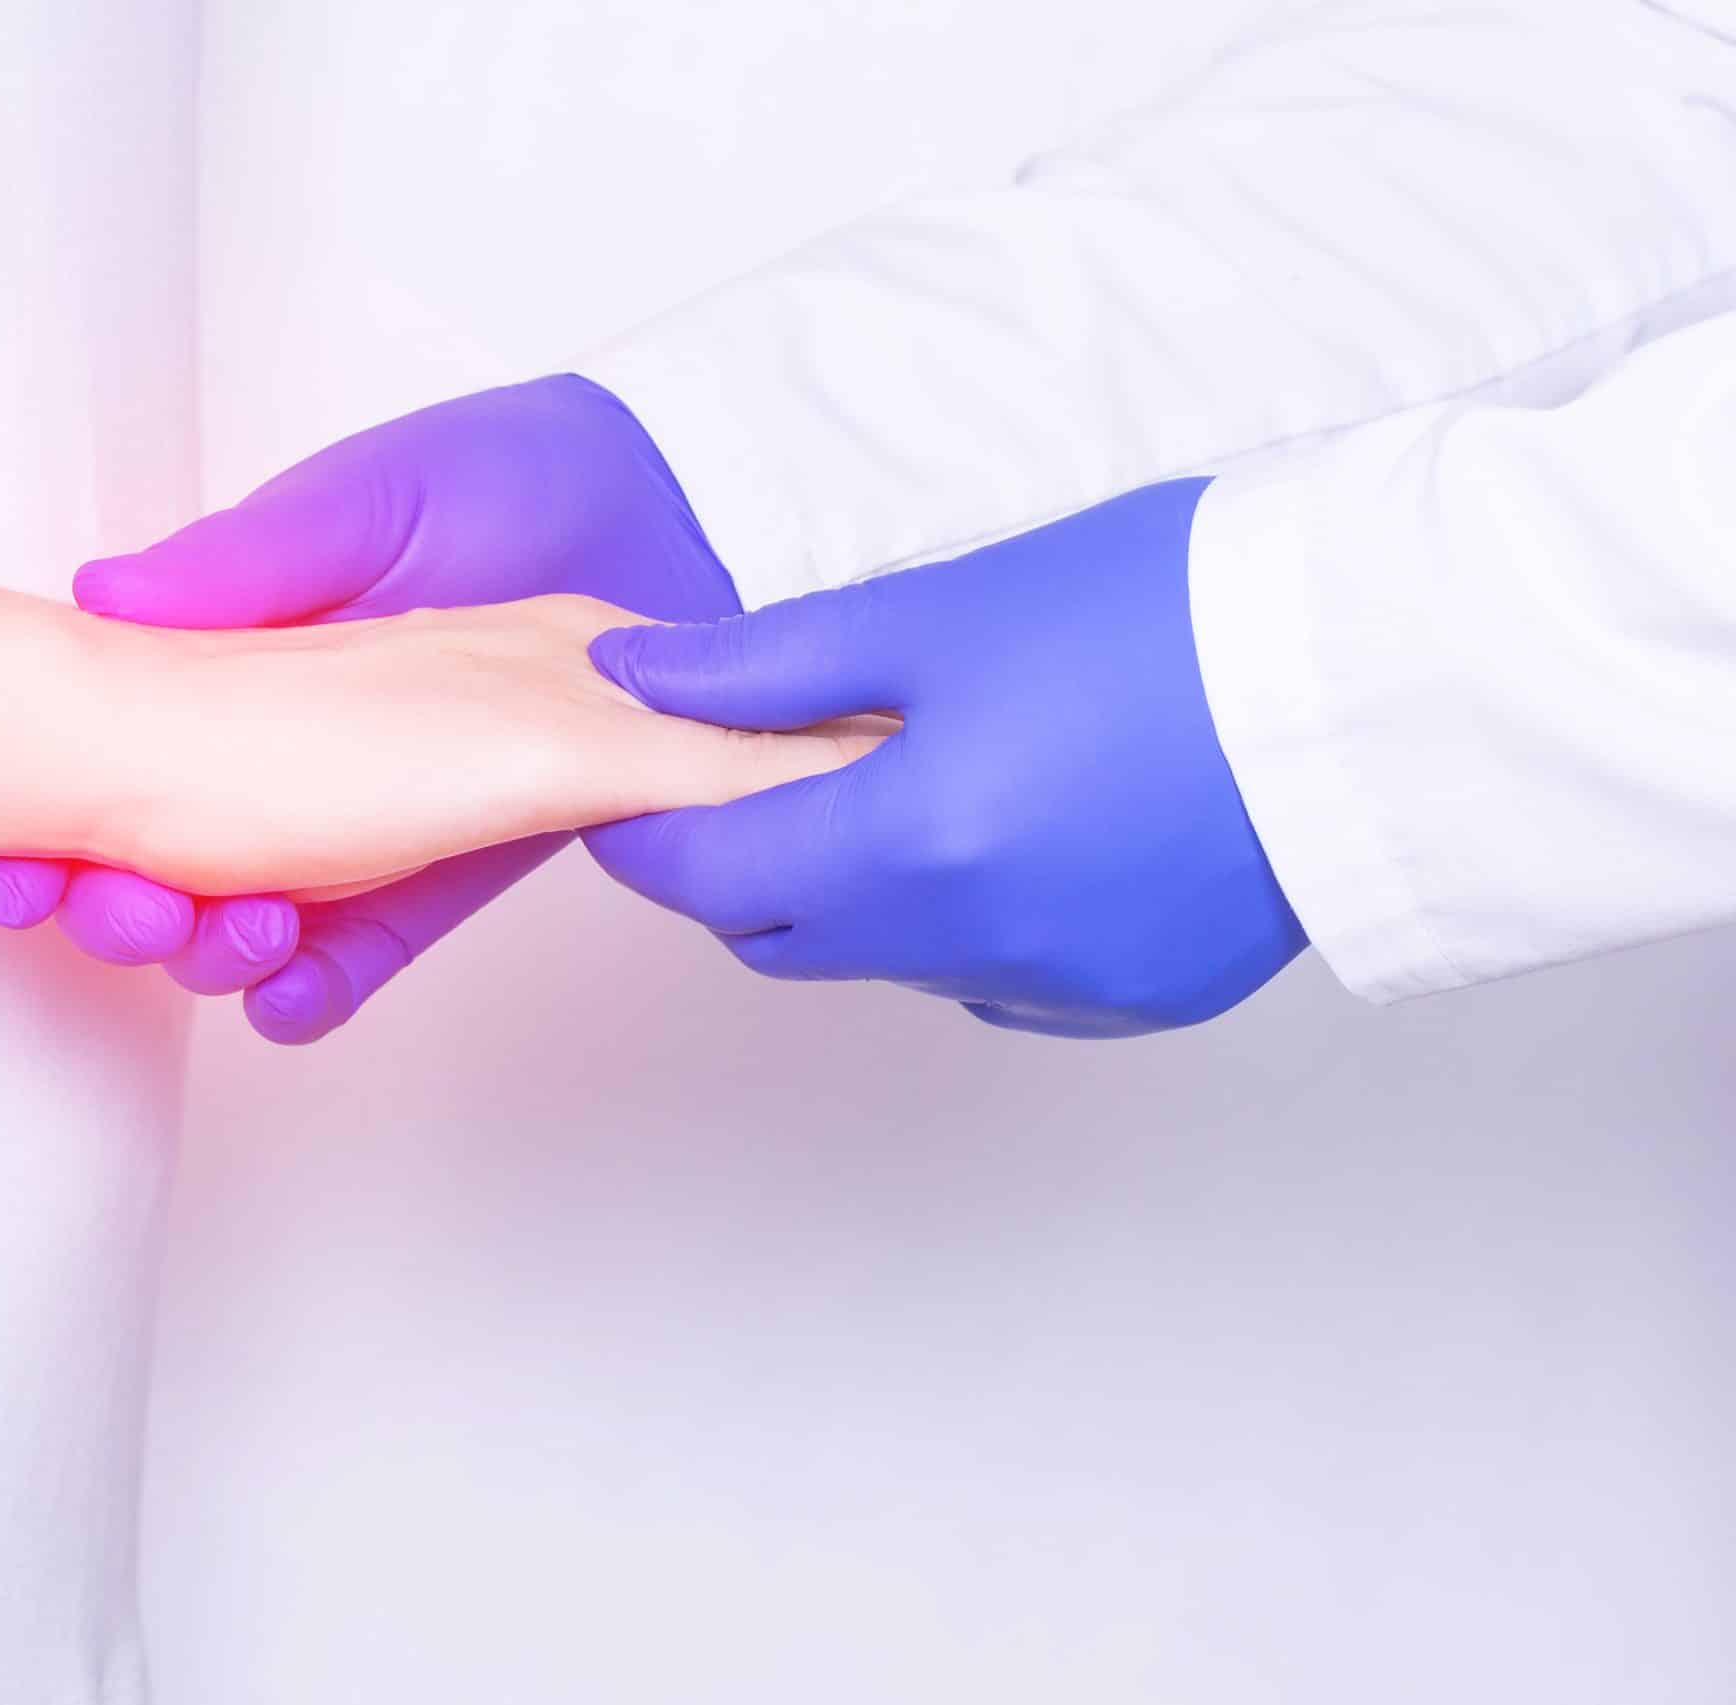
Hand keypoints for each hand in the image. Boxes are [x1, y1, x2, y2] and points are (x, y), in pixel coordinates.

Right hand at [0, 374, 740, 1039]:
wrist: (669, 512)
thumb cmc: (508, 475)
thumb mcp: (370, 501)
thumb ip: (248, 560)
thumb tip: (100, 596)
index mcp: (229, 657)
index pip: (101, 751)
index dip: (39, 822)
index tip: (15, 867)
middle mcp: (277, 748)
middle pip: (150, 860)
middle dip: (115, 905)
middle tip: (128, 904)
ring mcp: (356, 813)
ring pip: (243, 921)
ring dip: (209, 951)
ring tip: (236, 931)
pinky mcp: (446, 862)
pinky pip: (362, 949)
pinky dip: (314, 985)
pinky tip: (288, 993)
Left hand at [581, 478, 1306, 1036]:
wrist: (1384, 671)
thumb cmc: (1169, 612)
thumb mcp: (942, 610)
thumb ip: (765, 662)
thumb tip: (632, 673)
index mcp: (911, 847)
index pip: (705, 873)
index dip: (643, 833)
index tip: (632, 781)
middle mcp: (973, 949)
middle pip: (782, 936)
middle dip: (741, 866)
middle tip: (759, 769)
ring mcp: (1059, 990)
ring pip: (886, 961)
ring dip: (859, 891)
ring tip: (910, 778)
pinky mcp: (1133, 1003)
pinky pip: (992, 980)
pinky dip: (964, 921)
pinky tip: (1016, 832)